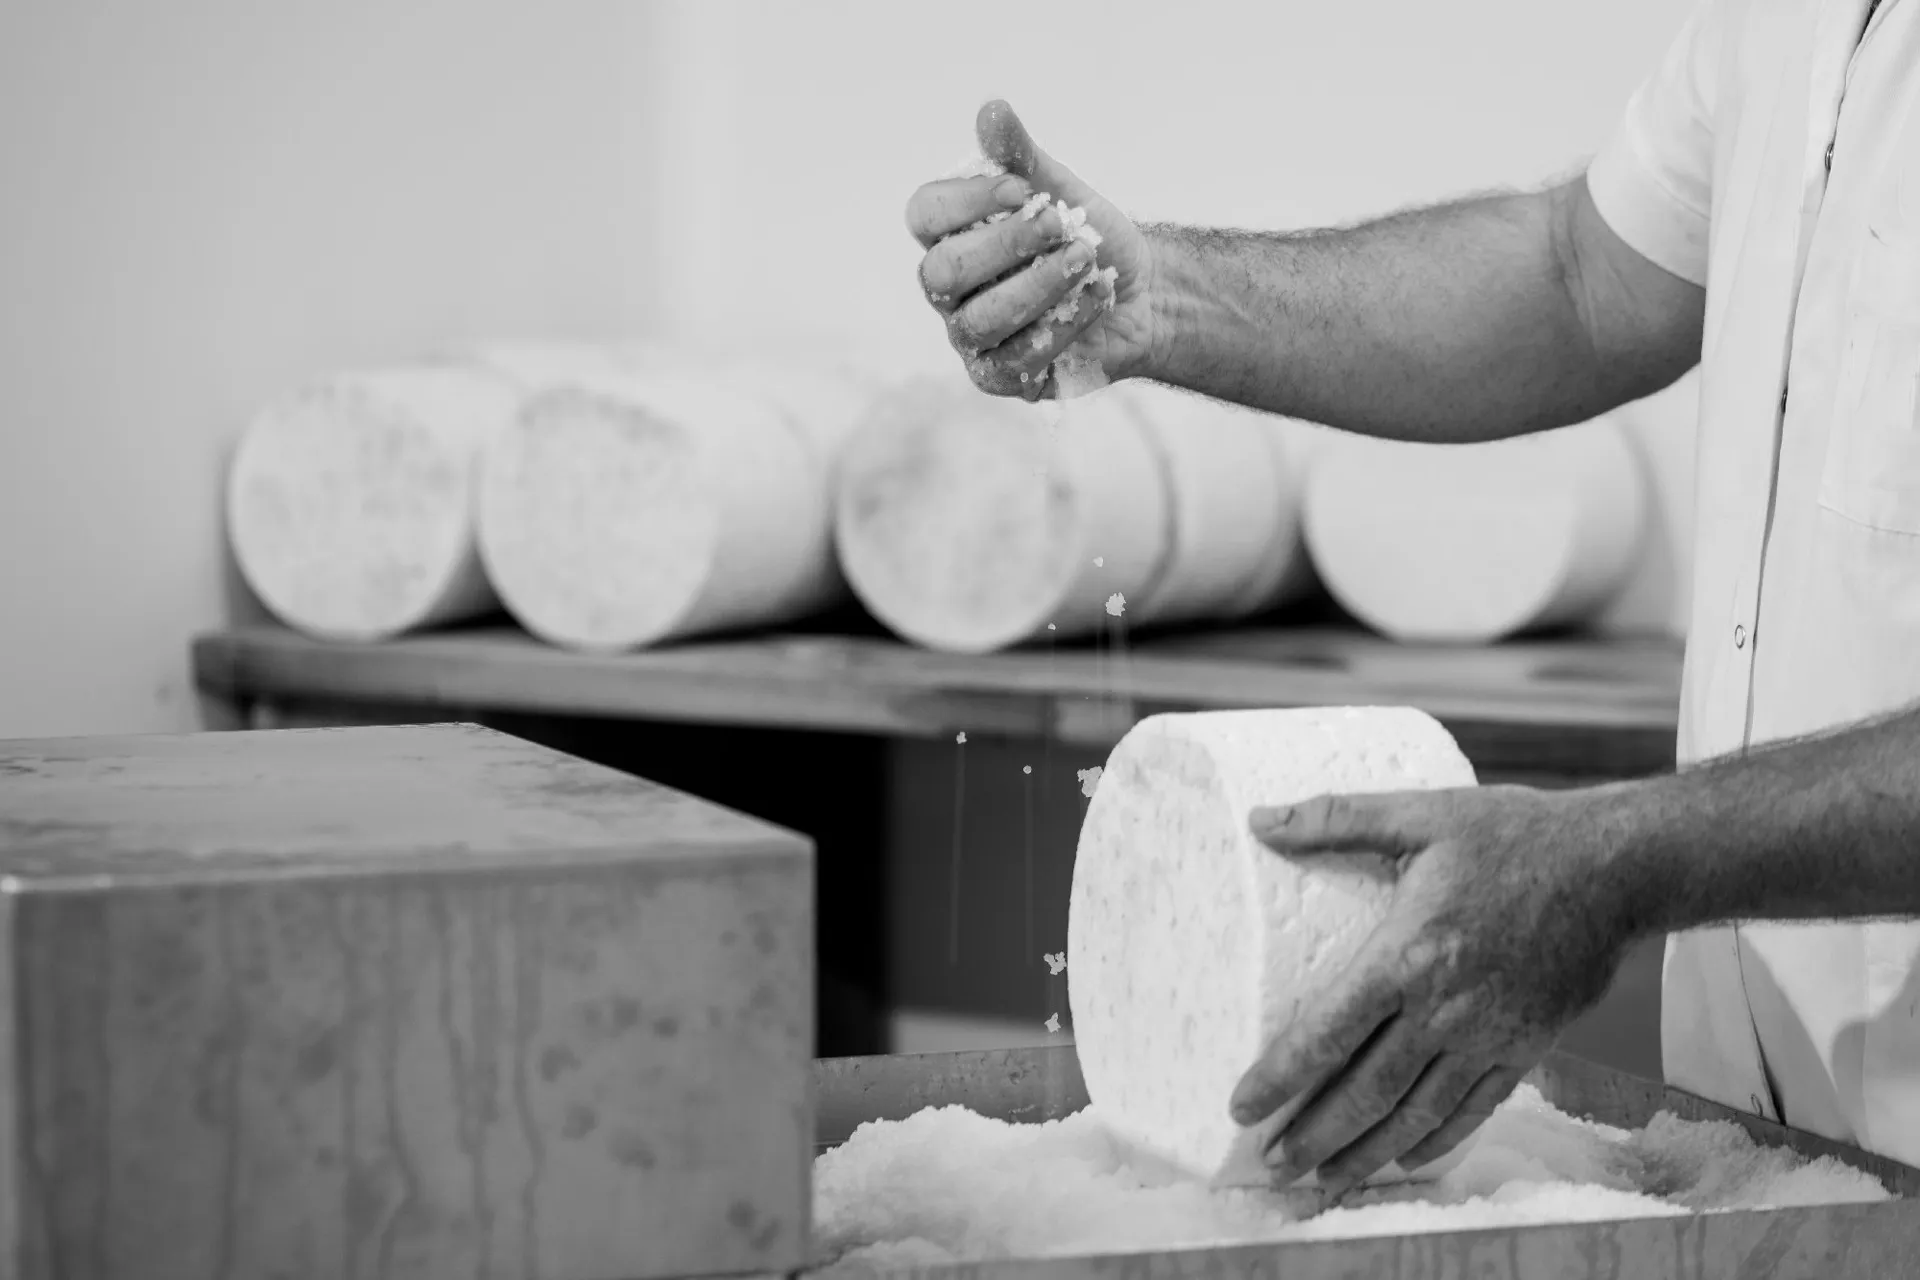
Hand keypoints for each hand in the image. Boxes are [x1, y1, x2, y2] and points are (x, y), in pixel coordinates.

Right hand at [904, 100, 1156, 398]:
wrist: (1140, 292)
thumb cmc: (1084, 236)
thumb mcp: (1060, 189)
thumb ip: (1022, 157)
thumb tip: (993, 110)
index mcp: (949, 235)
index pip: (924, 215)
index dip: (966, 200)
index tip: (1021, 187)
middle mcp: (949, 289)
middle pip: (943, 272)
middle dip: (1004, 244)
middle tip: (1060, 222)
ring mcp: (971, 337)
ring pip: (981, 320)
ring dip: (1038, 286)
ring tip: (1085, 257)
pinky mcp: (1003, 376)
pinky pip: (1018, 359)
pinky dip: (1063, 324)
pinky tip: (1097, 296)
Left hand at [1229, 783, 1640, 1199]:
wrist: (1616, 867)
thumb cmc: (1515, 835)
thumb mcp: (1420, 814)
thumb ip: (1336, 818)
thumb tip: (1260, 820)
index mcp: (1408, 954)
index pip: (1328, 1033)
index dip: (1281, 1077)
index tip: (1241, 1107)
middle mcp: (1445, 1009)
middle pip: (1365, 1091)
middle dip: (1313, 1135)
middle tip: (1270, 1166)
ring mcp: (1489, 1036)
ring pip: (1415, 1114)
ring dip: (1364, 1153)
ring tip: (1322, 1181)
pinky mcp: (1527, 1048)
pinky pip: (1472, 1109)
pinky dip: (1433, 1141)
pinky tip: (1401, 1158)